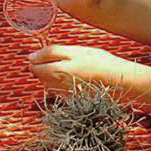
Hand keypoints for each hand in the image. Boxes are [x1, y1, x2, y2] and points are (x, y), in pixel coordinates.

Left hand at [28, 43, 150, 95]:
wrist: (119, 82)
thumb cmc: (100, 62)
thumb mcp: (79, 51)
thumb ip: (54, 52)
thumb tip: (31, 56)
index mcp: (62, 67)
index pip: (39, 61)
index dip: (36, 56)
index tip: (35, 56)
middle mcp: (61, 82)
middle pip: (39, 73)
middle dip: (39, 66)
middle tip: (48, 61)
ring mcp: (64, 92)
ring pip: (45, 83)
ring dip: (46, 76)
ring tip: (61, 69)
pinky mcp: (69, 99)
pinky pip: (55, 91)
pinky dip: (55, 84)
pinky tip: (68, 79)